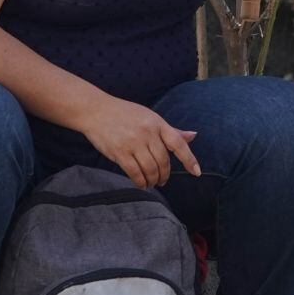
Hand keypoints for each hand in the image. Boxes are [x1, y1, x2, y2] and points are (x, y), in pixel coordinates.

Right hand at [80, 96, 199, 186]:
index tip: (197, 172)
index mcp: (158, 123)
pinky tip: (141, 183)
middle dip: (165, 175)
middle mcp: (148, 133)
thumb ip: (170, 130)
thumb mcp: (150, 117)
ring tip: (151, 183)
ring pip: (150, 169)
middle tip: (162, 181)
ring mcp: (134, 142)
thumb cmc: (125, 114)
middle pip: (164, 161)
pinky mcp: (120, 152)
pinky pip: (135, 172)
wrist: (96, 111)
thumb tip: (193, 136)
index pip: (178, 143)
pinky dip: (140, 181)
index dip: (189, 159)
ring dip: (153, 180)